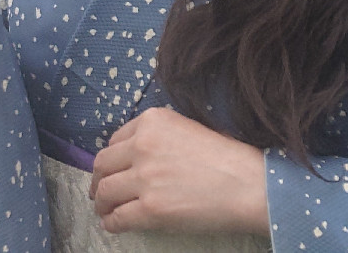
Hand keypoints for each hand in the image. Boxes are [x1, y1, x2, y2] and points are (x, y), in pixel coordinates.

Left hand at [89, 107, 268, 235]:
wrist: (250, 185)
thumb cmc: (227, 157)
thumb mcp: (186, 128)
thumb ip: (157, 136)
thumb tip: (134, 155)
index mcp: (151, 121)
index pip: (115, 140)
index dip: (111, 159)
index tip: (110, 169)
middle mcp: (142, 145)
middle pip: (103, 164)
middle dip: (98, 180)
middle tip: (99, 191)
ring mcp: (145, 178)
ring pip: (106, 191)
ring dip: (101, 203)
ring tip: (104, 210)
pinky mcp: (151, 209)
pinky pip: (119, 217)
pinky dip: (111, 223)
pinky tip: (113, 225)